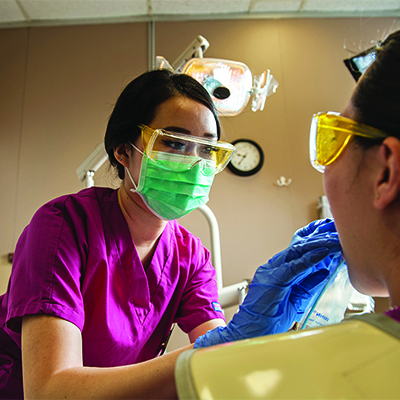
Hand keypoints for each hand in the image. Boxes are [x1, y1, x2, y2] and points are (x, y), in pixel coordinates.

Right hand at [194, 220, 341, 348]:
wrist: (250, 331)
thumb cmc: (268, 318)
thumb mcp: (296, 298)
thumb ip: (308, 284)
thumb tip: (324, 271)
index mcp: (278, 270)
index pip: (299, 249)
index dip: (315, 239)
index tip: (330, 233)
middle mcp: (274, 266)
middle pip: (299, 245)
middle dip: (319, 236)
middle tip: (335, 230)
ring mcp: (272, 271)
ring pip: (298, 251)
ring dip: (318, 244)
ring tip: (334, 239)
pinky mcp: (274, 279)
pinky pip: (295, 266)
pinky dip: (310, 258)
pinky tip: (323, 252)